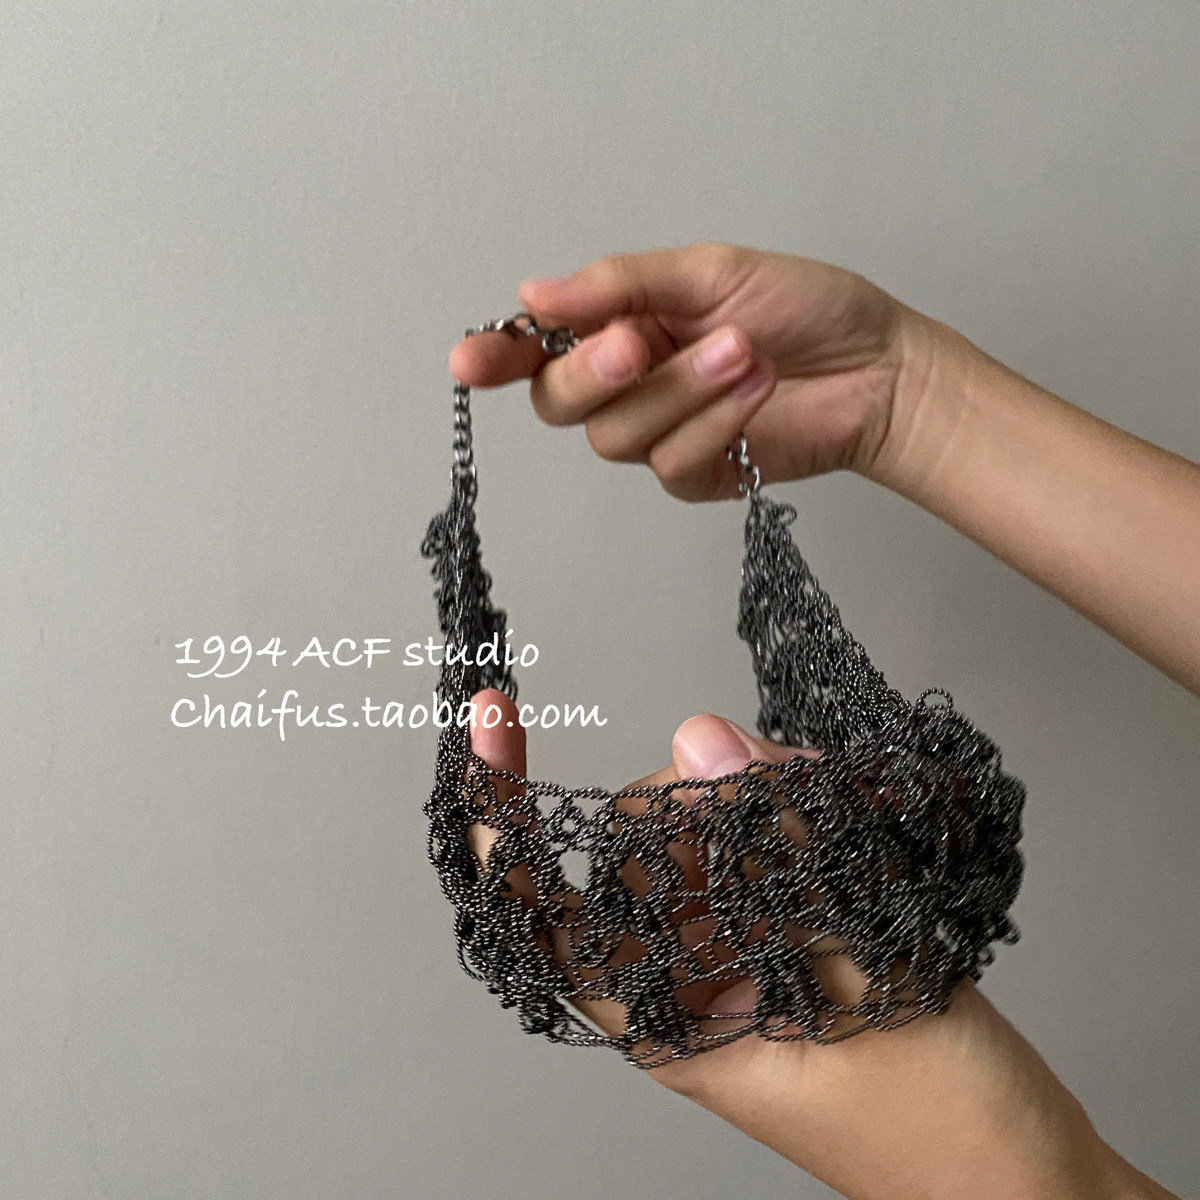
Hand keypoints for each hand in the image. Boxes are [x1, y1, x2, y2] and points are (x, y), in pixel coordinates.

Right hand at [448, 242, 927, 499]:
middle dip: (593, 372)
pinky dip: (713, 424)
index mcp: (620, 326)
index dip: (498, 357)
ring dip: (678, 391)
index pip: (538, 349)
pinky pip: (671, 464)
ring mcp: (660, 435)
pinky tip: (756, 390)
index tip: (472, 361)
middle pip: (559, 403)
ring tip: (743, 351)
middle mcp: (628, 385)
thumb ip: (620, 284)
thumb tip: (534, 293)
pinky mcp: (697, 476)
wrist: (876, 364)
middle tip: (641, 343)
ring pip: (616, 437)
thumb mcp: (710, 271)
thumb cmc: (803, 308)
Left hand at [464, 687, 1176, 1199]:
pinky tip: (861, 808)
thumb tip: (699, 737)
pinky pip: (778, 836)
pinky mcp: (801, 923)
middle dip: (712, 793)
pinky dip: (814, 807)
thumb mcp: (859, 989)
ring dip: (776, 795)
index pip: (548, 915)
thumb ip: (776, 861)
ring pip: (719, 825)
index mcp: (669, 1019)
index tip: (488, 721)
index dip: (502, 823)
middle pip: (651, 837)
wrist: (1032, 1181)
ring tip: (850, 809)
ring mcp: (748, 943)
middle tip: (795, 783)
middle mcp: (694, 972)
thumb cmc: (940, 1128)